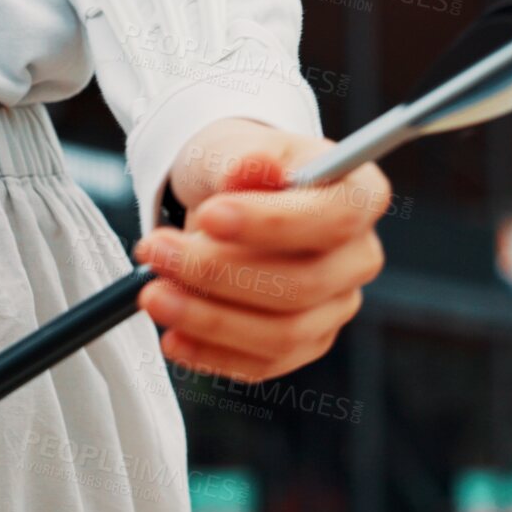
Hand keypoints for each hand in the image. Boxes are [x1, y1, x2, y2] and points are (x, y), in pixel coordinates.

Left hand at [132, 118, 389, 382]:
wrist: (223, 204)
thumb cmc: (237, 171)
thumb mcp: (235, 147)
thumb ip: (243, 158)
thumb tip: (251, 168)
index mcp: (360, 196)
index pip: (333, 219)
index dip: (271, 224)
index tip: (209, 216)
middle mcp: (358, 258)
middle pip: (303, 284)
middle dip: (218, 273)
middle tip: (155, 252)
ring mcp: (335, 307)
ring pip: (283, 333)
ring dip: (208, 319)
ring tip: (151, 295)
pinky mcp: (303, 345)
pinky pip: (263, 364)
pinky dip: (211, 354)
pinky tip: (172, 337)